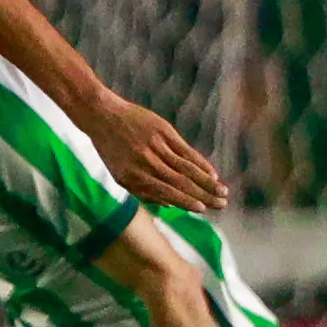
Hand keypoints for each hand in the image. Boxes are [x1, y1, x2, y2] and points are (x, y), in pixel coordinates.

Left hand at [82, 92, 227, 212]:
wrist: (103, 116)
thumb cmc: (113, 149)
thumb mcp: (120, 174)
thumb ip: (143, 191)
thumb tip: (169, 205)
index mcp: (133, 178)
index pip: (166, 193)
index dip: (186, 202)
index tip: (203, 210)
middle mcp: (146, 164)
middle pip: (181, 183)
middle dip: (204, 196)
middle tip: (222, 204)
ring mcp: (156, 148)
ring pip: (187, 169)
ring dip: (207, 182)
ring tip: (223, 191)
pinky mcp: (164, 132)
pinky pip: (186, 151)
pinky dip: (201, 163)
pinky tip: (212, 173)